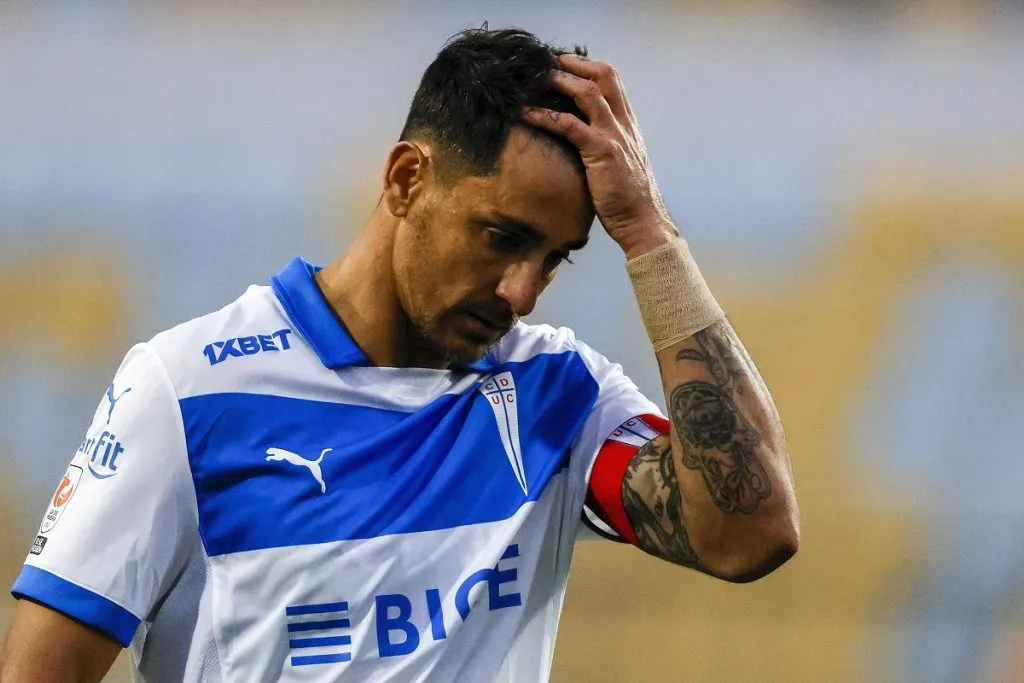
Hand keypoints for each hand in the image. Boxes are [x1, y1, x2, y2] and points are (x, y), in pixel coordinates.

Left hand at [523, 54, 677, 257]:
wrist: (643, 221)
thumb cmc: (627, 198)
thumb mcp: (620, 162)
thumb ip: (606, 144)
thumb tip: (581, 139)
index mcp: (628, 124)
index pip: (612, 80)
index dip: (587, 66)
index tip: (564, 64)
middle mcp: (624, 123)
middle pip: (604, 75)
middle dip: (574, 64)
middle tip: (547, 61)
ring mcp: (614, 135)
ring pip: (588, 93)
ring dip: (559, 81)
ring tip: (535, 78)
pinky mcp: (602, 152)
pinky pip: (570, 126)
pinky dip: (545, 116)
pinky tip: (526, 114)